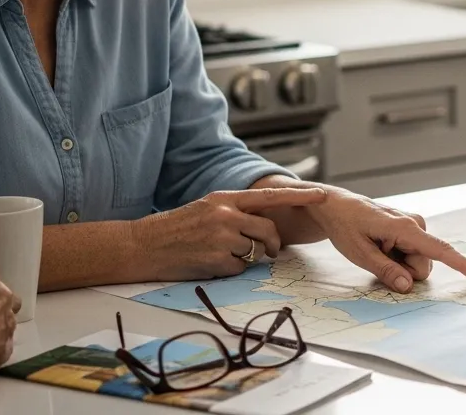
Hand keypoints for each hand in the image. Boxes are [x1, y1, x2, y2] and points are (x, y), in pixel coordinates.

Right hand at [131, 186, 330, 280]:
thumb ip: (233, 212)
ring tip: (215, 253)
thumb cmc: (175, 229)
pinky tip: (207, 264)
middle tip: (270, 251)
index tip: (323, 194)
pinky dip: (228, 271)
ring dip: (242, 258)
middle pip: (268, 230)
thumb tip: (263, 225)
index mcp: (224, 198)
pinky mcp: (216, 260)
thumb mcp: (205, 208)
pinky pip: (238, 269)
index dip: (299, 196)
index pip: (269, 196)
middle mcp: (226, 215)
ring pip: (253, 252)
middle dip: (273, 244)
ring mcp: (221, 237)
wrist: (142, 245)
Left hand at [306, 193, 465, 291]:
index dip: (463, 265)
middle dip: (404, 272)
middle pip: (423, 266)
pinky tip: (382, 246)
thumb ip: (386, 271)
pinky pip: (413, 255)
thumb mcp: (359, 254)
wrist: (338, 206)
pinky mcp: (411, 229)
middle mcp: (415, 224)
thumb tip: (409, 286)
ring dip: (399, 265)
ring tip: (377, 250)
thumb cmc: (346, 227)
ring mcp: (414, 226)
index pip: (441, 250)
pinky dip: (398, 257)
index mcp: (404, 228)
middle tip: (377, 258)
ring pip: (418, 263)